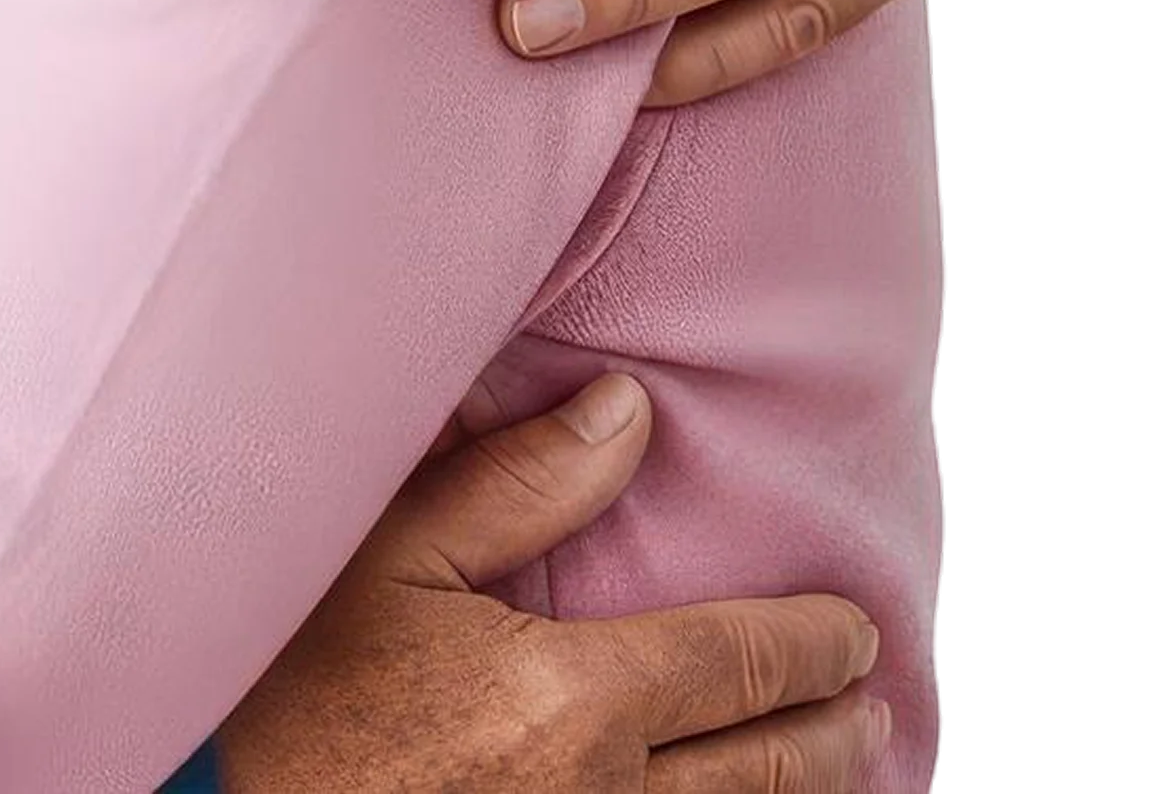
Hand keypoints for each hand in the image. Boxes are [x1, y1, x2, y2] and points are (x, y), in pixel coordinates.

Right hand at [217, 376, 891, 788]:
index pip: (742, 665)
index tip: (852, 627)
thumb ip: (511, 484)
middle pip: (772, 769)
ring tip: (842, 760)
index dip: (813, 645)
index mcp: (573, 700)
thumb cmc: (301, 690)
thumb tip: (629, 412)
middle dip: (837, 728)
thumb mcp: (380, 560)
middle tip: (870, 695)